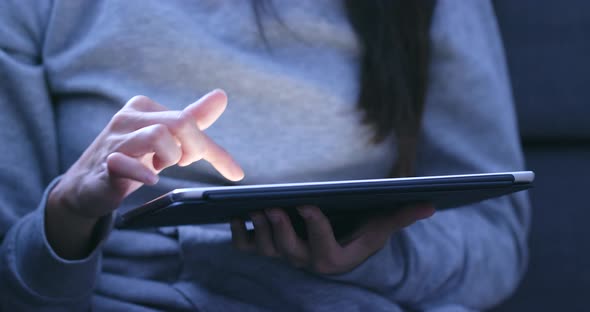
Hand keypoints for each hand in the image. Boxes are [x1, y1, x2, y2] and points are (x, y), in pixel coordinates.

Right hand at [47, 89, 243, 257]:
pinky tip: (149, 180)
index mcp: (145, 108)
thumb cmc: (131, 158)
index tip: (235, 174)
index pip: (190, 120)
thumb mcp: (165, 138)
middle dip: (196, 148)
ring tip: (160, 167)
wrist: (85, 187)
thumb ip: (192, 119)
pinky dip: (144, 173)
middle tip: (186, 163)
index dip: (216, 151)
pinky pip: (126, 163)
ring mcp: (115, 140)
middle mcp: (129, 117)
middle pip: (181, 122)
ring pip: (158, 136)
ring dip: (170, 157)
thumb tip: (221, 96)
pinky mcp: (105, 163)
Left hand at [231, 204, 433, 273]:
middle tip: (272, 208)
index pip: (324, 249)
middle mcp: (308, 262)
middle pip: (290, 252)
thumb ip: (402, 215)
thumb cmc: (361, 230)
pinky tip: (235, 216)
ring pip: (269, 250)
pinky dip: (240, 234)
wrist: (339, 240)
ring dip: (260, 231)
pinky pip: (250, 248)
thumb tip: (432, 204)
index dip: (315, 227)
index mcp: (334, 259)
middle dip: (280, 231)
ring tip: (254, 208)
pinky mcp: (271, 249)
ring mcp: (287, 256)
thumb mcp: (381, 225)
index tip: (308, 204)